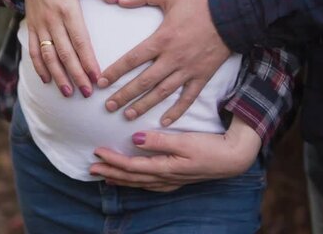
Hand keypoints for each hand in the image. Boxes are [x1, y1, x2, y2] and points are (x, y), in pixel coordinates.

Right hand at [19, 0, 117, 97]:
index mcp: (67, 7)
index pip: (79, 39)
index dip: (87, 60)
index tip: (97, 76)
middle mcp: (52, 19)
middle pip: (65, 52)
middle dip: (76, 74)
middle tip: (87, 92)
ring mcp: (40, 25)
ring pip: (48, 55)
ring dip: (58, 75)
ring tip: (69, 92)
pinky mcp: (32, 27)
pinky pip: (34, 50)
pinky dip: (39, 67)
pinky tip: (47, 81)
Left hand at [89, 115, 261, 191]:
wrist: (232, 158)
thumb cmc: (210, 147)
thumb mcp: (185, 141)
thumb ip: (159, 141)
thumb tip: (134, 139)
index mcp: (165, 168)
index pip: (131, 167)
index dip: (112, 160)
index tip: (97, 151)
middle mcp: (165, 178)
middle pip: (131, 178)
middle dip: (110, 172)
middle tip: (91, 168)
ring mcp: (171, 181)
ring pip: (139, 183)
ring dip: (121, 179)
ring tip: (105, 176)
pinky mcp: (176, 179)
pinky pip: (149, 183)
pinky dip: (136, 181)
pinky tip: (132, 179)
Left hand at [98, 0, 230, 124]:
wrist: (233, 15)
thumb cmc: (200, 3)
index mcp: (162, 39)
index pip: (133, 59)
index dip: (116, 71)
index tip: (102, 82)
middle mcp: (173, 58)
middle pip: (144, 81)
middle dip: (125, 95)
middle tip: (109, 106)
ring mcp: (188, 70)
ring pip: (162, 93)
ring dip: (144, 105)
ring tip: (128, 115)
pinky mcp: (202, 76)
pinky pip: (188, 97)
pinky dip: (177, 111)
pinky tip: (164, 121)